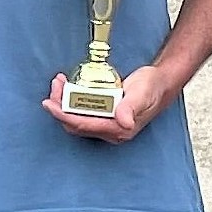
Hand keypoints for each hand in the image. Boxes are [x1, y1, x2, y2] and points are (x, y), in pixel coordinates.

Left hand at [44, 67, 174, 142]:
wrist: (162, 81)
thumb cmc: (153, 87)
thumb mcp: (142, 94)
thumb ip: (131, 108)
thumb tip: (124, 123)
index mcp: (118, 129)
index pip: (82, 125)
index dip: (63, 115)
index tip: (49, 104)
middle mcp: (111, 130)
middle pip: (75, 123)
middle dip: (60, 107)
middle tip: (55, 86)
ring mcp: (107, 123)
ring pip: (77, 117)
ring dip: (64, 102)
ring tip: (59, 83)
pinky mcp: (105, 114)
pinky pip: (82, 111)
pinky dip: (72, 99)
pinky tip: (68, 86)